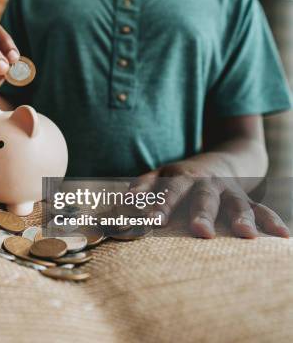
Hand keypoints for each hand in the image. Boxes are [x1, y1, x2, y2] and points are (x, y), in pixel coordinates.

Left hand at [130, 162, 289, 238]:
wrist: (220, 161)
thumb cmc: (179, 177)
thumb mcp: (157, 177)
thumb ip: (140, 190)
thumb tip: (121, 205)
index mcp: (181, 177)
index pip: (169, 192)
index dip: (161, 205)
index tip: (153, 221)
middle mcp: (206, 183)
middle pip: (204, 197)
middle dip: (203, 214)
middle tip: (200, 232)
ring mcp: (229, 190)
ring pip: (237, 202)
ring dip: (242, 217)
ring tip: (246, 235)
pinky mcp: (247, 199)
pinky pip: (261, 208)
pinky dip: (271, 220)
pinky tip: (282, 235)